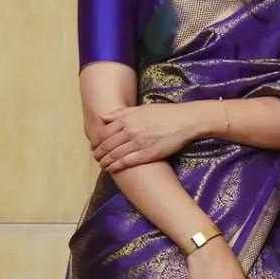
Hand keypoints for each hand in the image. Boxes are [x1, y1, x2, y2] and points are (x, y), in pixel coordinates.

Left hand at [86, 102, 202, 172]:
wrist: (185, 121)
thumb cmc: (164, 113)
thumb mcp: (141, 108)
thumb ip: (121, 113)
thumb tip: (104, 117)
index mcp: (127, 118)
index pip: (104, 132)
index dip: (96, 141)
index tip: (94, 145)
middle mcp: (130, 130)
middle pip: (107, 145)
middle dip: (98, 153)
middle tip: (96, 157)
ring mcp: (138, 143)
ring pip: (115, 155)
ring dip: (106, 162)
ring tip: (102, 165)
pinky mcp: (147, 154)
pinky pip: (127, 162)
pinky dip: (116, 167)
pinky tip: (112, 169)